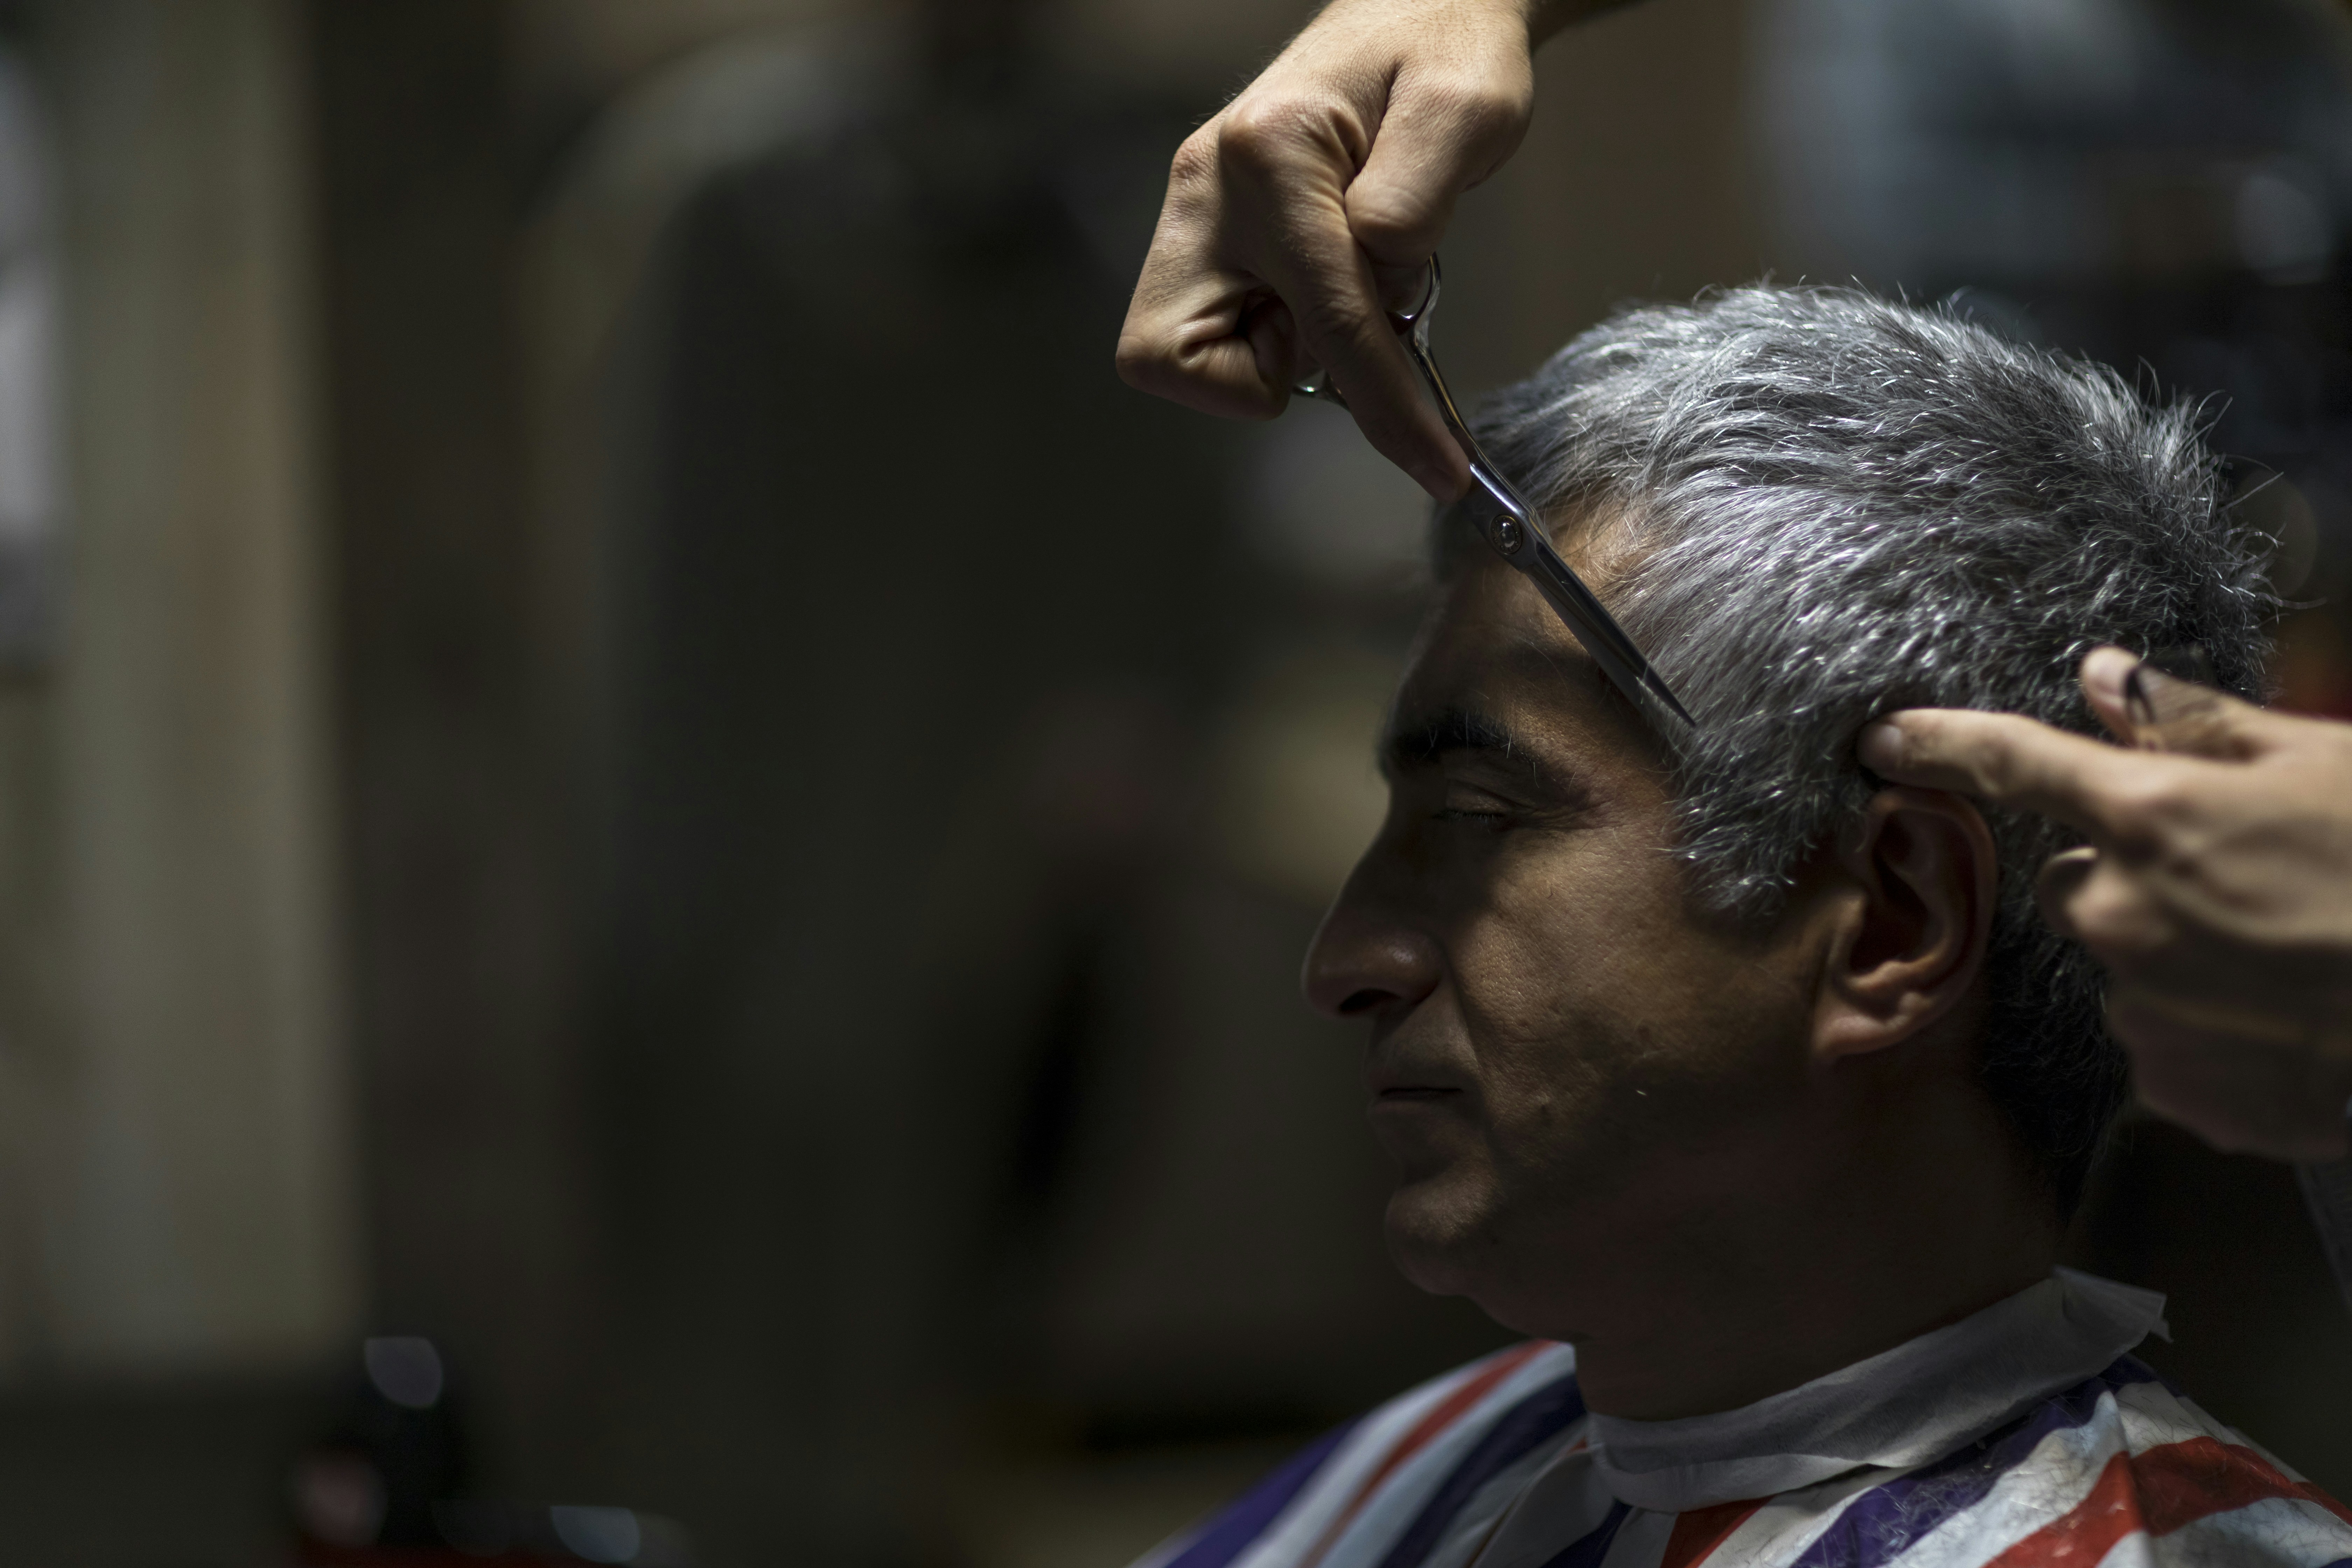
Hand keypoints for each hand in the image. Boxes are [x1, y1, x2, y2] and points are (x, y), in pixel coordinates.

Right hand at [1115, 0, 1596, 499]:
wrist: (1418, 6)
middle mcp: (1207, 185)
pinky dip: (1267, 332)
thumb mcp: (1466, 111)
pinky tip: (1314, 286)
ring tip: (1338, 292)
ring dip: (1270, 351)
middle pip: (1171, 354)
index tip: (1442, 470)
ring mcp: (1194, 210)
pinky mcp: (1203, 232)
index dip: (1386, 410)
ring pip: (1179, 351)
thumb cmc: (1446, 53)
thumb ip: (1417, 203)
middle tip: (1338, 329)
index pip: (1325, 322)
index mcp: (1269, 151)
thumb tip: (1378, 285)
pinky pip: (1207, 331)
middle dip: (1259, 374)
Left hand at [1859, 647, 2351, 1161]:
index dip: (1942, 743)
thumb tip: (2101, 676)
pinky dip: (2206, 1028)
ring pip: (2121, 964)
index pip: (2014, 764)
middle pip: (2075, 883)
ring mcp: (2143, 1008)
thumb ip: (2192, 724)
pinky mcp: (2175, 1088)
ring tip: (2276, 955)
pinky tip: (2279, 1017)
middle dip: (2132, 875)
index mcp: (2151, 819)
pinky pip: (2161, 1043)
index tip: (1882, 738)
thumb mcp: (2314, 762)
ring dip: (2174, 955)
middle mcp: (2121, 915)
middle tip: (2234, 880)